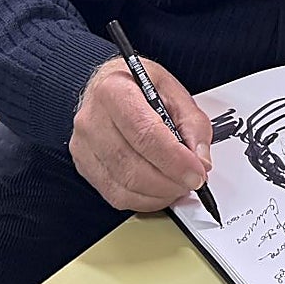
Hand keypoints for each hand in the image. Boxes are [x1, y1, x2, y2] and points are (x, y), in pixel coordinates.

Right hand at [70, 57, 212, 211]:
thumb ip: (193, 125)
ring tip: (179, 185)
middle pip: (132, 165)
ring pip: (123, 185)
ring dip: (159, 193)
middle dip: (169, 181)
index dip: (174, 159)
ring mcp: (84, 144)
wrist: (110, 84)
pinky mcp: (83, 165)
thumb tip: (200, 160)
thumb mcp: (174, 92)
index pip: (145, 134)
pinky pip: (114, 195)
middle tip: (193, 181)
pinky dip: (143, 199)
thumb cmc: (140, 86)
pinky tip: (160, 190)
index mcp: (115, 91)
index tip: (197, 172)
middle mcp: (92, 119)